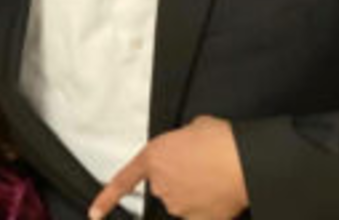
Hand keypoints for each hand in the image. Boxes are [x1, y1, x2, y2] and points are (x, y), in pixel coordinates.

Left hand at [88, 116, 247, 219]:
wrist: (244, 159)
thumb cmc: (221, 139)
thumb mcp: (193, 127)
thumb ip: (180, 141)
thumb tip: (187, 150)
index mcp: (154, 156)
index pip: (124, 181)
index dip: (107, 199)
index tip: (94, 213)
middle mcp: (161, 184)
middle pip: (165, 186)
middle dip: (180, 178)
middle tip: (203, 165)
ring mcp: (177, 205)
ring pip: (183, 201)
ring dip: (195, 192)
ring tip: (216, 175)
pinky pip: (198, 215)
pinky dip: (208, 207)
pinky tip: (220, 193)